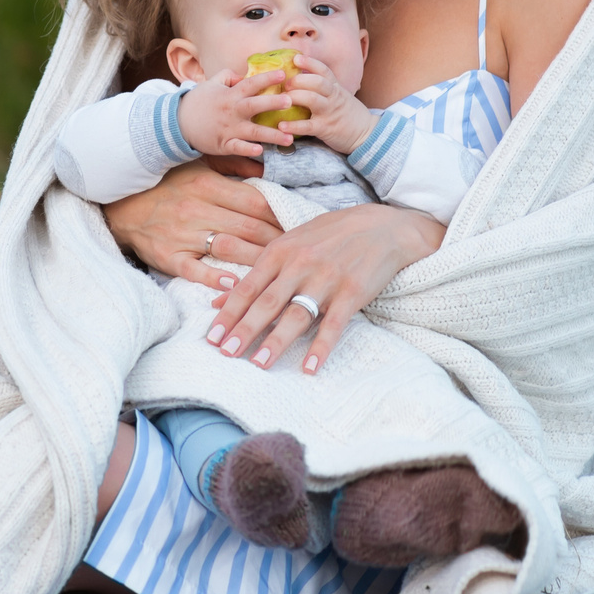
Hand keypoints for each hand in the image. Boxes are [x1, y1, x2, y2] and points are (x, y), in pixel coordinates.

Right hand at [103, 161, 283, 284]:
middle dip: (278, 241)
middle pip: (249, 227)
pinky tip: (234, 285)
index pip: (255, 201)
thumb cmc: (165, 184)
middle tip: (299, 252)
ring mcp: (181, 234)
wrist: (120, 205)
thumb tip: (266, 167)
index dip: (281, 214)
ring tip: (280, 270)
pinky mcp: (167, 256)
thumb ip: (232, 166)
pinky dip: (213, 278)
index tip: (299, 224)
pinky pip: (193, 269)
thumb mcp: (197, 166)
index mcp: (207, 185)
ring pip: (229, 249)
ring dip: (257, 260)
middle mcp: (196, 209)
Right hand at [176, 66, 302, 159]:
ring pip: (253, 131)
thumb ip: (228, 77)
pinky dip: (248, 149)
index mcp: (230, 95)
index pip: (251, 83)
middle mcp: (232, 111)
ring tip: (289, 137)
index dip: (267, 78)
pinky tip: (260, 151)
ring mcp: (228, 128)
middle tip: (290, 101)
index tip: (284, 74)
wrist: (177, 122)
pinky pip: (237, 147)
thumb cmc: (197, 102)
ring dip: (272, 135)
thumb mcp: (210, 84)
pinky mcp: (223, 144)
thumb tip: (243, 74)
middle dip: (273, 103)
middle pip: (255, 105)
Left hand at [207, 203, 444, 373]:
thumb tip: (219, 300)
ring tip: (259, 363)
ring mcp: (327, 279)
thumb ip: (256, 273)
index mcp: (281, 251)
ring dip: (277, 341)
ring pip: (297, 315)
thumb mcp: (290, 244)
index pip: (248, 288)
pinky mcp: (353, 293)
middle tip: (227, 353)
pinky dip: (321, 347)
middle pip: (268, 303)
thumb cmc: (330, 235)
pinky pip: (334, 324)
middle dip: (245, 329)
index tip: (212, 338)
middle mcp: (301, 265)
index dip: (229, 314)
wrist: (382, 227)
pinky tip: (309, 367)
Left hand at [275, 51, 377, 155]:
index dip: (310, 62)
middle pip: (317, 82)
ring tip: (281, 100)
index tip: (296, 58)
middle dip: (299, 80)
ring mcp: (329, 112)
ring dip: (295, 97)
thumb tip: (300, 76)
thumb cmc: (348, 114)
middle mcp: (333, 97)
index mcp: (335, 88)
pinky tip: (282, 126)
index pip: (323, 70)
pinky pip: (308, 126)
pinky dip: (294, 126)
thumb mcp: (340, 95)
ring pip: (312, 99)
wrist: (366, 134)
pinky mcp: (325, 129)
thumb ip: (324, 87)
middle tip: (285, 83)